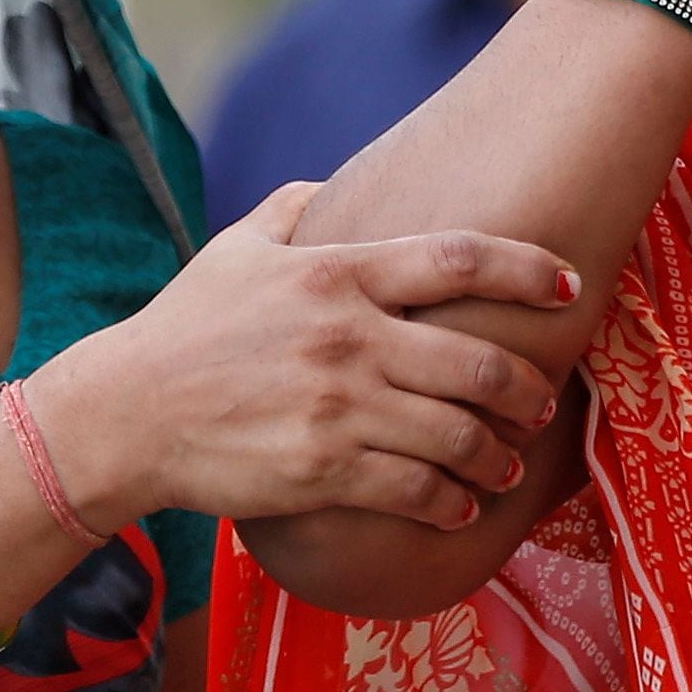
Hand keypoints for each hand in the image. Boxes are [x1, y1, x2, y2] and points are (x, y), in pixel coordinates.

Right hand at [29, 184, 578, 533]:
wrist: (122, 415)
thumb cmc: (184, 328)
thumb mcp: (236, 250)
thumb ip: (295, 211)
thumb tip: (329, 186)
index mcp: (338, 274)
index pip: (459, 260)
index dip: (528, 270)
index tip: (569, 284)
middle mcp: (349, 338)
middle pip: (479, 362)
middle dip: (527, 388)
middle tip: (541, 401)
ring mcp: (339, 408)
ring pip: (458, 435)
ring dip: (498, 455)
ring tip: (506, 463)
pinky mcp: (323, 471)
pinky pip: (415, 491)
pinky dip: (451, 502)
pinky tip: (461, 506)